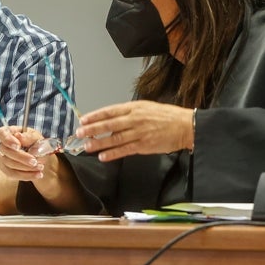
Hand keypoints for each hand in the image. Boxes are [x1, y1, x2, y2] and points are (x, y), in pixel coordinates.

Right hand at [0, 125, 50, 181]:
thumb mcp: (36, 136)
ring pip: (9, 164)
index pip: (1, 133)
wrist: (40, 156)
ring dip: (25, 167)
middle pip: (5, 151)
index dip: (7, 140)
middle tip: (34, 161)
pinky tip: (37, 174)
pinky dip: (26, 175)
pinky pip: (12, 174)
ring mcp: (3, 157)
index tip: (18, 146)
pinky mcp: (6, 169)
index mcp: (9, 132)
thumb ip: (29, 136)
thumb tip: (19, 136)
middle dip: (21, 157)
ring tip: (40, 167)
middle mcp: (3, 144)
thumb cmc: (36, 142)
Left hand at [76, 100, 193, 161]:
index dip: (95, 116)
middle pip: (109, 125)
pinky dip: (113, 154)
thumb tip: (110, 119)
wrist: (185, 126)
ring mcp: (139, 133)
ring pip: (115, 138)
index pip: (109, 111)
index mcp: (134, 107)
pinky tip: (103, 156)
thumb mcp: (145, 107)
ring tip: (87, 146)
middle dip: (92, 129)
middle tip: (79, 133)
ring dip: (99, 143)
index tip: (83, 120)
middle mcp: (134, 119)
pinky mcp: (144, 145)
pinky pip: (125, 150)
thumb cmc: (166, 116)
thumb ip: (128, 112)